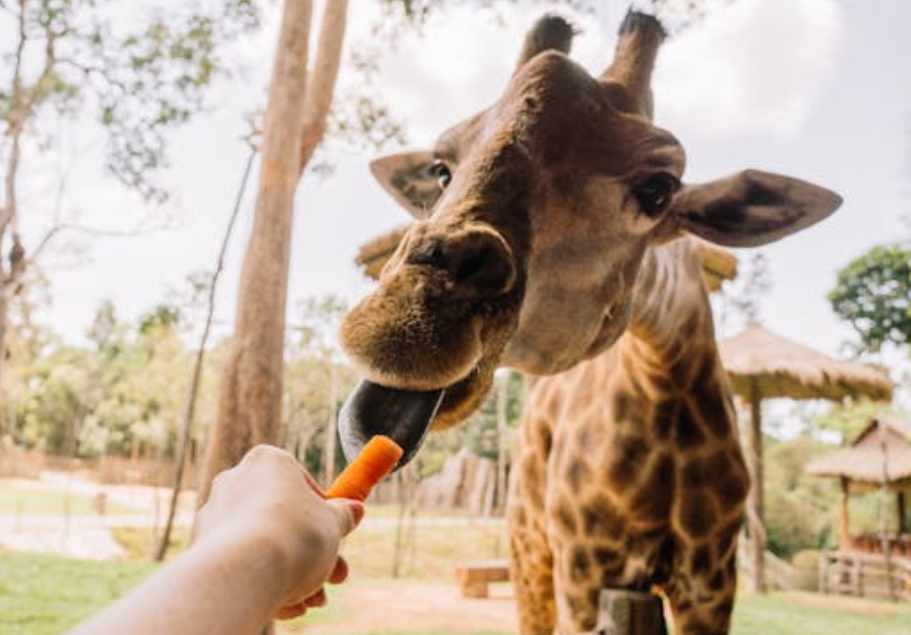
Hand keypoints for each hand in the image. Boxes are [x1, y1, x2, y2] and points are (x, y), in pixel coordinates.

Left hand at [195, 445, 363, 619]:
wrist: (244, 573)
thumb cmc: (295, 538)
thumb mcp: (333, 525)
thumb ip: (343, 515)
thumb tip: (355, 510)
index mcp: (268, 462)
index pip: (303, 484)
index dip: (326, 515)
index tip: (338, 537)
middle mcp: (236, 481)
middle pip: (285, 519)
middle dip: (314, 553)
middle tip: (335, 577)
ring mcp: (215, 515)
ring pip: (265, 545)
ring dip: (295, 574)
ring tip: (314, 601)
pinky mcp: (202, 549)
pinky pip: (244, 564)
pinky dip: (266, 582)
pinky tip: (287, 607)